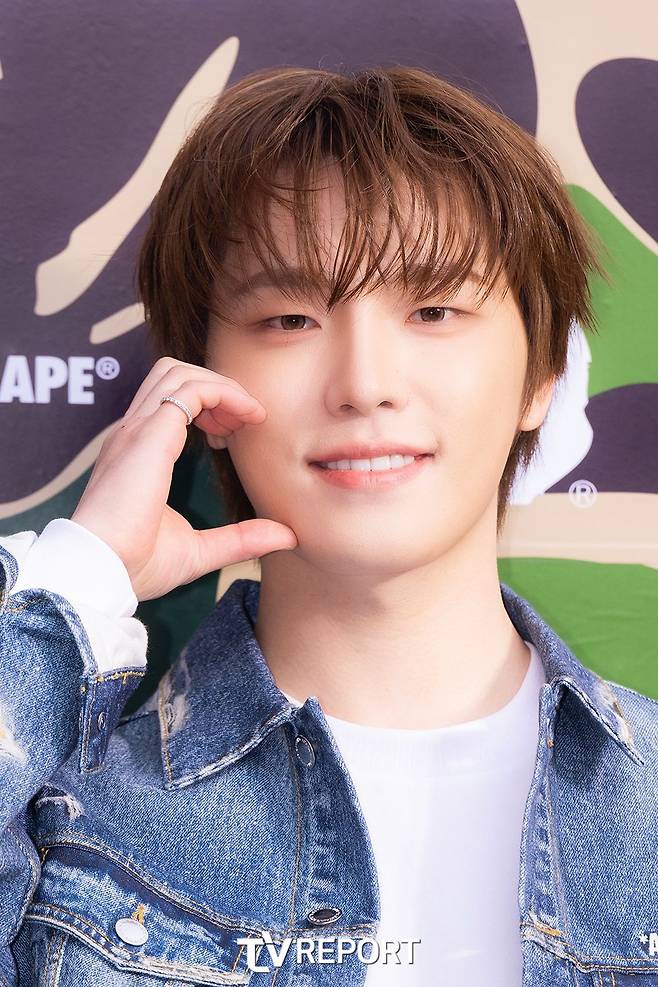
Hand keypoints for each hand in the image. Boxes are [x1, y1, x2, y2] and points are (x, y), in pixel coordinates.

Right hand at [71, 356, 297, 600]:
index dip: (207, 406)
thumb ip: (242, 538)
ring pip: (180, 372)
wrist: (102, 571)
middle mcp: (133, 434)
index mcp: (136, 454)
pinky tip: (246, 417)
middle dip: (216, 388)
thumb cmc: (134, 565)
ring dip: (222, 386)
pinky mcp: (148, 435)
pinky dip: (224, 393)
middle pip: (173, 375)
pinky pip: (191, 389)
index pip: (168, 401)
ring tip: (248, 416)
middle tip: (245, 422)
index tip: (231, 435)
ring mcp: (137, 430)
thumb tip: (288, 537)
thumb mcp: (200, 550)